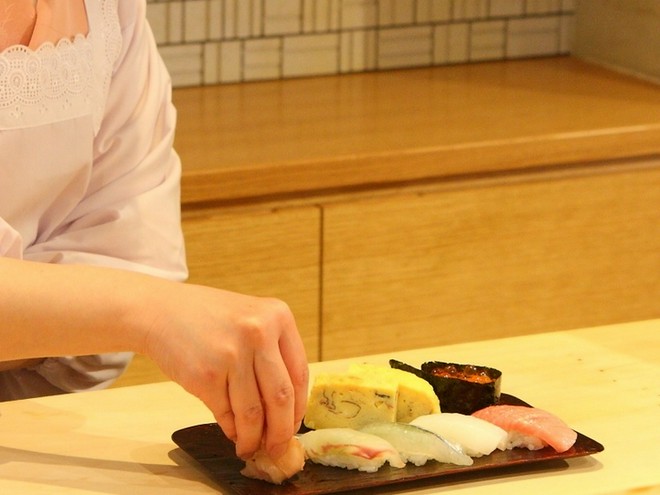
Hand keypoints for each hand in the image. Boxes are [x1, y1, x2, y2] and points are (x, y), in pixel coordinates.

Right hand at [143, 284, 308, 458]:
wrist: (160, 310)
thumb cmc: (209, 318)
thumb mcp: (251, 319)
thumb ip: (272, 353)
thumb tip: (286, 410)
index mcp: (278, 316)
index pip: (300, 373)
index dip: (299, 407)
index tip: (294, 426)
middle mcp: (259, 332)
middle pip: (281, 397)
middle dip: (281, 432)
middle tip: (278, 449)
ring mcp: (232, 354)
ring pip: (253, 413)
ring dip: (253, 438)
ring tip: (250, 447)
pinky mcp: (206, 375)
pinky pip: (226, 414)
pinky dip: (231, 429)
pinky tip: (232, 433)